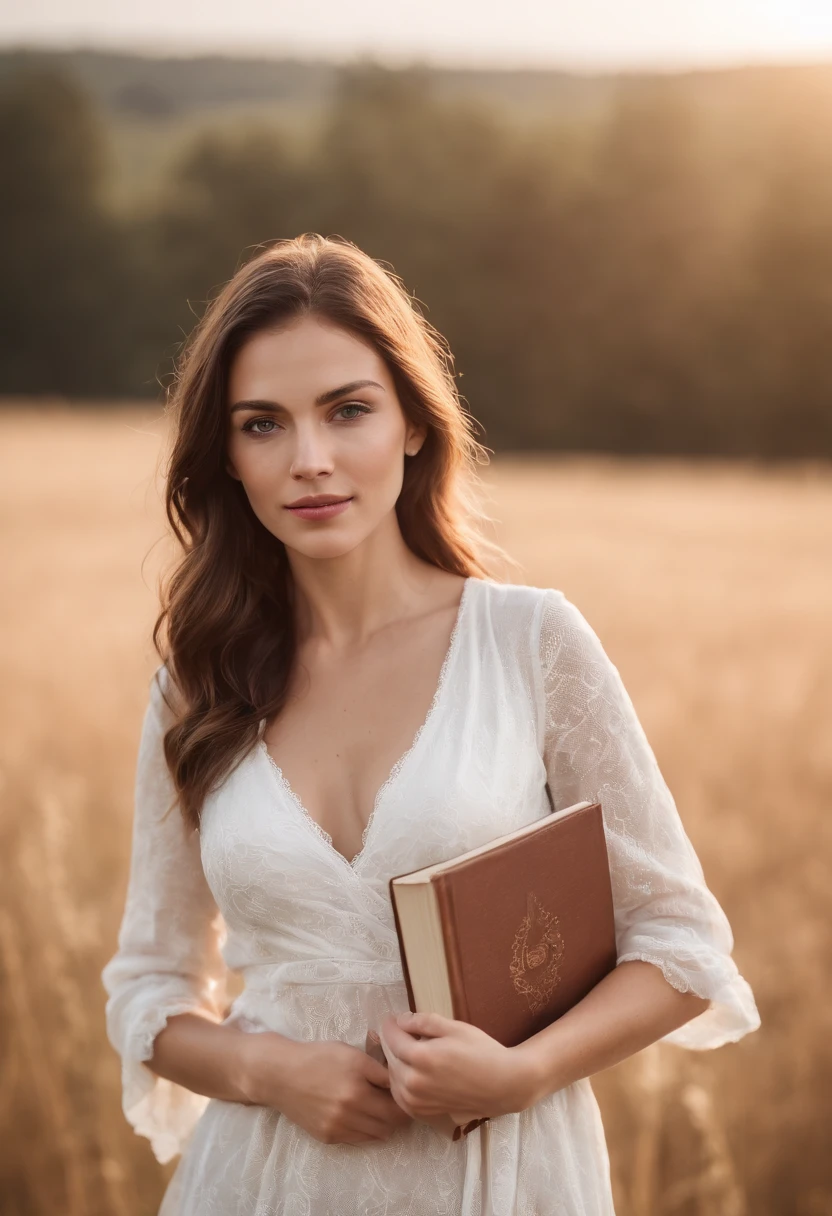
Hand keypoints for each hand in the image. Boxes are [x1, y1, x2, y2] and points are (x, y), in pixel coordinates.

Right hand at [239, 1031, 414, 1145]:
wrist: (281, 1075)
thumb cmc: (319, 1058)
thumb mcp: (352, 1055)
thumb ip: (379, 1070)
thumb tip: (401, 1082)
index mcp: (358, 1090)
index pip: (396, 1107)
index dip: (406, 1102)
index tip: (409, 1095)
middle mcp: (350, 1114)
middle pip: (389, 1125)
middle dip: (398, 1117)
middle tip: (401, 1106)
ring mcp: (338, 1128)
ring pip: (375, 1136)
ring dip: (384, 1126)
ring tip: (383, 1112)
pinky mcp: (328, 1137)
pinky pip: (357, 1140)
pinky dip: (365, 1131)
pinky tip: (363, 1117)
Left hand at [378, 1011, 534, 1124]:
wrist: (502, 1085)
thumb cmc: (481, 1052)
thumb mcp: (454, 1028)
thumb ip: (424, 1021)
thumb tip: (401, 1020)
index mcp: (421, 1058)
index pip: (392, 1038)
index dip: (390, 1025)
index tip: (391, 1018)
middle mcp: (414, 1083)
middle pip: (390, 1057)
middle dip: (392, 1042)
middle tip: (399, 1031)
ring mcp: (417, 1101)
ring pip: (392, 1077)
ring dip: (395, 1062)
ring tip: (406, 1051)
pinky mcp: (422, 1113)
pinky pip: (400, 1095)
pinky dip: (400, 1082)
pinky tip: (411, 1072)